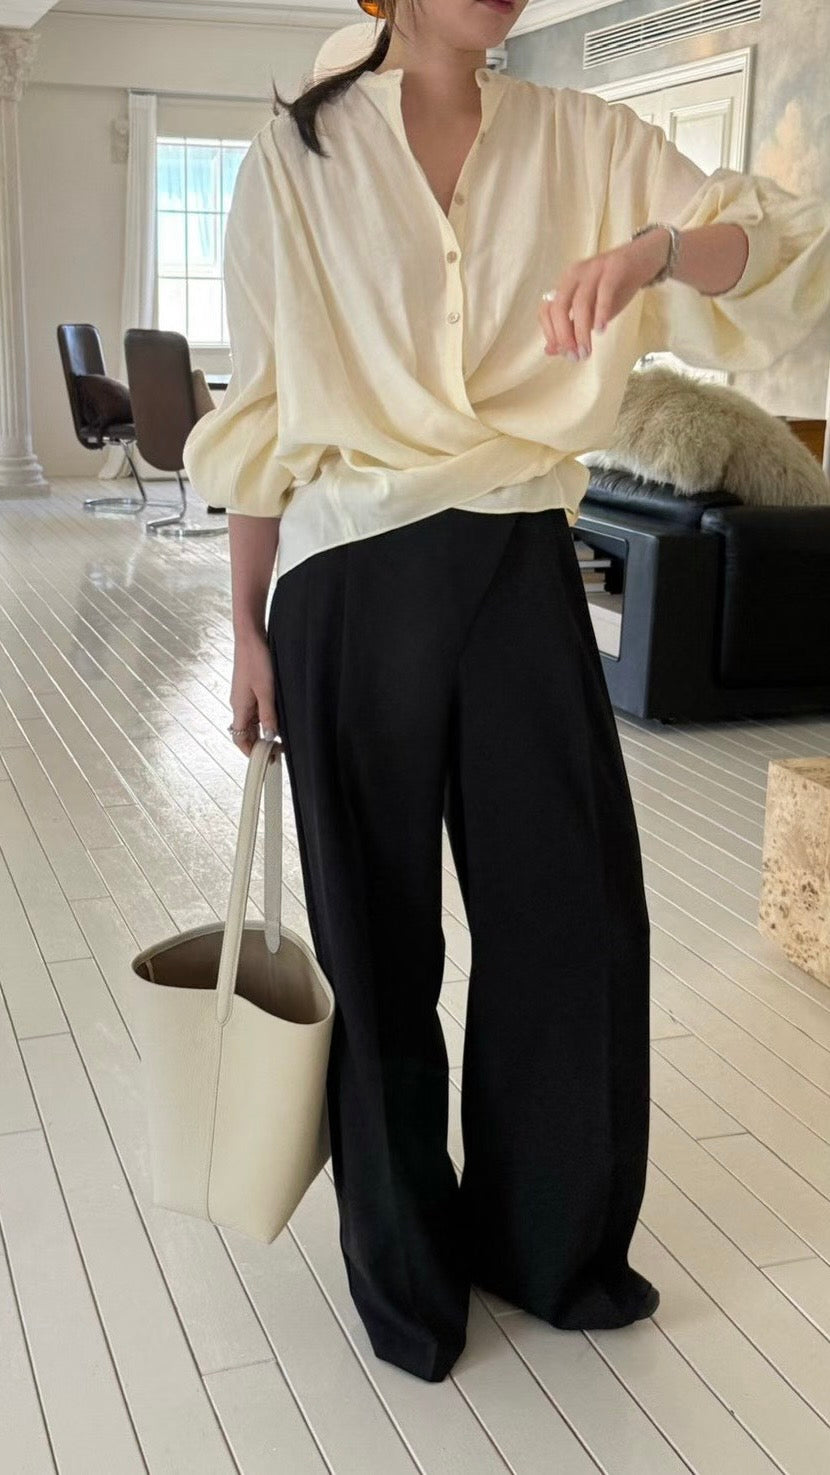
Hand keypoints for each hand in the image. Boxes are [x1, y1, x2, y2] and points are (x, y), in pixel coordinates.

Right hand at [229, 627, 279, 757]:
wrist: (250, 637)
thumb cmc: (257, 661)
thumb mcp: (266, 691)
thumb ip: (268, 715)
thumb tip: (270, 736)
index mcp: (239, 708)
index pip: (240, 739)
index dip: (250, 752)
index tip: (266, 760)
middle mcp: (239, 705)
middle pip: (246, 733)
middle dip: (259, 745)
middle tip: (278, 753)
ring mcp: (244, 697)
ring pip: (252, 722)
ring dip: (263, 732)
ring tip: (280, 739)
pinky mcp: (250, 689)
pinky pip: (256, 711)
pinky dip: (265, 719)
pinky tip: (277, 719)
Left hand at [538, 228, 671, 360]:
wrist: (642, 259)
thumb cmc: (614, 289)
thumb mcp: (591, 311)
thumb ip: (572, 328)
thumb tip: (551, 351)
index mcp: (565, 284)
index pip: (546, 309)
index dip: (550, 333)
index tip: (561, 352)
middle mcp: (574, 275)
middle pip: (559, 307)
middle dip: (564, 336)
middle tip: (575, 356)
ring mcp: (593, 270)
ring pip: (580, 302)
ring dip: (581, 331)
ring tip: (587, 350)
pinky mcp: (614, 268)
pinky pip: (604, 291)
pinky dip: (601, 312)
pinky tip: (602, 330)